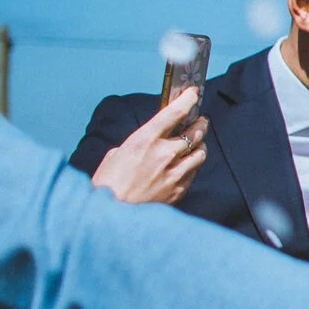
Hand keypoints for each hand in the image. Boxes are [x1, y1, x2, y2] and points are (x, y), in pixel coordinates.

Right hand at [92, 88, 207, 205]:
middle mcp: (164, 154)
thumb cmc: (108, 183)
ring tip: (195, 143)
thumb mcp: (117, 155)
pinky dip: (192, 165)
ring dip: (199, 145)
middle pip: (196, 132)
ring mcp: (175, 173)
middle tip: (201, 120)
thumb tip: (151, 143)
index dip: (187, 100)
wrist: (112, 215)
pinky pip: (194, 171)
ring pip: (201, 152)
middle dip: (200, 124)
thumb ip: (139, 144)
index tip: (193, 93)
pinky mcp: (180, 189)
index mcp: (144, 140)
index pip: (174, 113)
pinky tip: (186, 164)